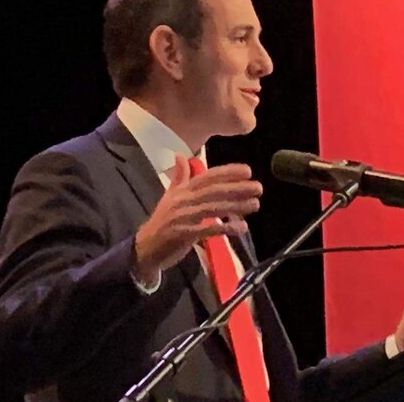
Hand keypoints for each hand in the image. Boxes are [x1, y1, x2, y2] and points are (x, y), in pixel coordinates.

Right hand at [132, 154, 261, 282]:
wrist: (145, 249)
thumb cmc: (162, 222)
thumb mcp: (170, 197)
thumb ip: (179, 177)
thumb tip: (180, 155)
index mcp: (182, 190)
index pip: (207, 177)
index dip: (227, 172)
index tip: (247, 171)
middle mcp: (183, 200)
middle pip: (213, 191)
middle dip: (237, 188)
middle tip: (258, 187)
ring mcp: (182, 217)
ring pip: (213, 208)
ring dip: (236, 206)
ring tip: (255, 204)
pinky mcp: (183, 234)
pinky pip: (208, 229)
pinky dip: (225, 228)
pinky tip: (241, 228)